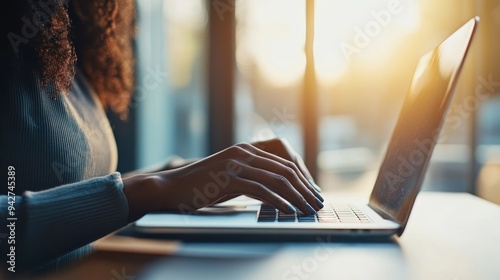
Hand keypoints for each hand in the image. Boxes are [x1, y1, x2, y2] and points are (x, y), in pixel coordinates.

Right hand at [123, 143, 323, 221]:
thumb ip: (251, 178)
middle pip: (285, 169)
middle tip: (318, 204)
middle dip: (305, 188)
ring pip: (277, 178)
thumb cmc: (200, 187)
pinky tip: (289, 211)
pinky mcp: (229, 177)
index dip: (303, 178)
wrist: (170, 188)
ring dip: (297, 196)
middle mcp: (244, 152)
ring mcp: (236, 163)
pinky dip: (279, 201)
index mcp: (247, 150)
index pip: (284, 162)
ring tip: (309, 210)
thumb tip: (276, 193)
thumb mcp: (230, 178)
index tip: (313, 193)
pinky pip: (261, 189)